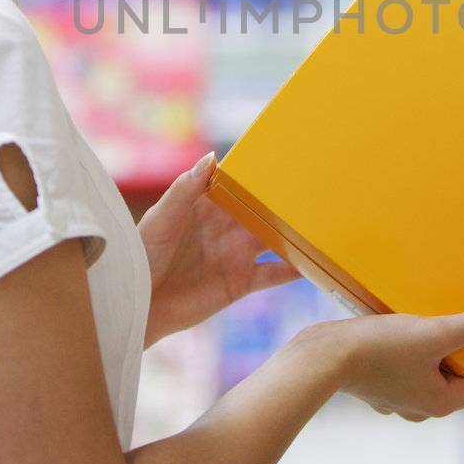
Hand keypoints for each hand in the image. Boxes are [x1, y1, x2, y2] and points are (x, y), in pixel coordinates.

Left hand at [138, 152, 300, 345]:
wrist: (138, 305)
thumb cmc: (141, 256)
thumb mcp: (161, 218)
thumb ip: (185, 190)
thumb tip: (212, 158)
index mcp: (208, 206)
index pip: (239, 185)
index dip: (259, 173)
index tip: (286, 158)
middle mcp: (227, 228)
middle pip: (263, 210)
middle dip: (285, 201)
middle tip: (317, 187)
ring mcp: (237, 255)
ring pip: (275, 239)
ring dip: (296, 232)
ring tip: (324, 222)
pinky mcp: (242, 282)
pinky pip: (274, 274)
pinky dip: (295, 269)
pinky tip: (316, 263)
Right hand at [298, 295, 463, 420]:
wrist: (317, 358)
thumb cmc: (375, 349)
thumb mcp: (434, 332)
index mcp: (443, 401)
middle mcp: (424, 404)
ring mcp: (400, 393)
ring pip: (439, 366)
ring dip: (450, 339)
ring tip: (446, 310)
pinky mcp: (381, 378)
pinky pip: (413, 360)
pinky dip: (422, 340)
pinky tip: (412, 319)